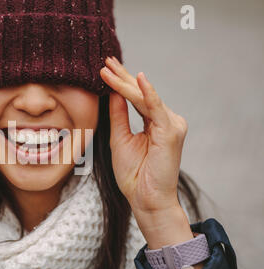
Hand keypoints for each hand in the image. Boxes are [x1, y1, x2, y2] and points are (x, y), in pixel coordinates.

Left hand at [100, 56, 193, 248]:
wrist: (145, 199)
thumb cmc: (134, 174)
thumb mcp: (120, 139)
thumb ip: (119, 115)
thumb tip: (113, 92)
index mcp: (156, 122)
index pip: (137, 97)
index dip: (122, 82)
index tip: (105, 69)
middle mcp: (166, 120)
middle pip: (141, 93)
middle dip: (122, 76)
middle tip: (106, 60)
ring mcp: (171, 124)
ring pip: (143, 98)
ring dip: (125, 82)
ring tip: (107, 68)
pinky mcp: (170, 131)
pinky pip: (155, 107)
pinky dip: (147, 93)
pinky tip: (138, 78)